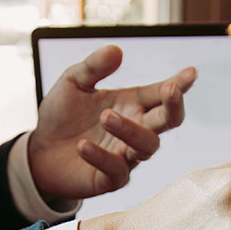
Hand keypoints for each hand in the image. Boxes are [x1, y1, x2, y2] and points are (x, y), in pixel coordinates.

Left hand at [29, 45, 196, 201]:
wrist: (39, 151)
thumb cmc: (62, 115)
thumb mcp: (73, 82)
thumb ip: (93, 67)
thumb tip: (116, 50)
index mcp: (133, 104)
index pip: (162, 93)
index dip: (180, 84)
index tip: (191, 73)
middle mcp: (136, 129)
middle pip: (168, 120)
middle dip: (173, 105)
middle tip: (169, 89)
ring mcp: (126, 156)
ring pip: (146, 146)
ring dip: (130, 129)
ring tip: (106, 115)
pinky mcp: (111, 179)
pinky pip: (116, 170)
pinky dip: (101, 157)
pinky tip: (83, 145)